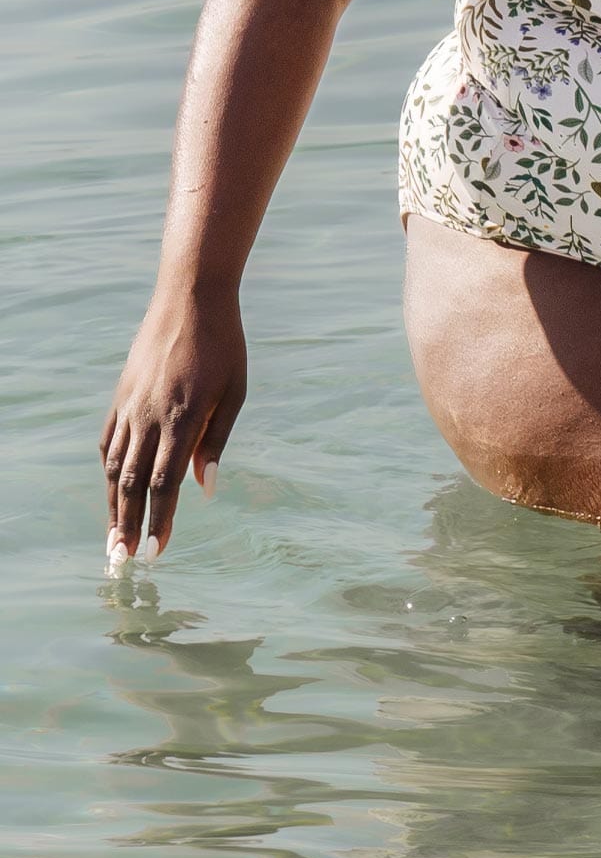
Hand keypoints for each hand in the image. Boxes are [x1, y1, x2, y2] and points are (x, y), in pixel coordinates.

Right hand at [100, 288, 246, 561]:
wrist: (190, 297)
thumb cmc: (224, 344)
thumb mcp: (234, 391)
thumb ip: (217, 442)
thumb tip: (205, 489)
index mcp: (182, 417)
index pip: (166, 482)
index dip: (161, 520)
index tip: (157, 550)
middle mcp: (149, 415)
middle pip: (133, 483)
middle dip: (128, 525)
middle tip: (124, 560)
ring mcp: (130, 405)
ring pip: (115, 466)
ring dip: (113, 505)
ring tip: (113, 537)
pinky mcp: (121, 395)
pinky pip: (109, 440)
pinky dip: (109, 469)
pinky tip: (113, 489)